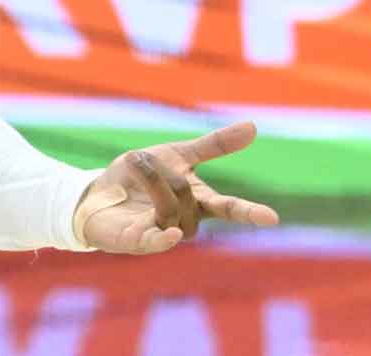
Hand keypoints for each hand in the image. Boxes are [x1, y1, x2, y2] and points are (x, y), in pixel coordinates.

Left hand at [74, 121, 279, 253]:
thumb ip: (214, 145)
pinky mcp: (136, 242)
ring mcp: (161, 233)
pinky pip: (155, 244)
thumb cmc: (141, 177)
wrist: (98, 192)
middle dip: (166, 174)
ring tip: (135, 165)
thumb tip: (254, 126)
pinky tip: (171, 235)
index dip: (249, 212)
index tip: (272, 217)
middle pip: (187, 197)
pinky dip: (164, 240)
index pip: (228, 208)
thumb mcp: (177, 154)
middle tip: (143, 157)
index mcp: (197, 201)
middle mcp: (183, 221)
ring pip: (169, 212)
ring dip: (152, 184)